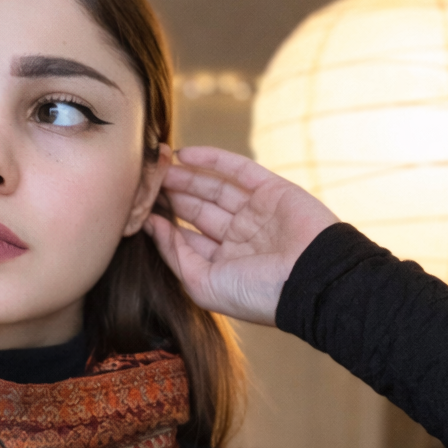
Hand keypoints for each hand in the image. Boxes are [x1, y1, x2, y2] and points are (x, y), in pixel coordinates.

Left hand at [145, 146, 337, 325]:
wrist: (312, 281)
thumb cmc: (257, 293)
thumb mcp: (203, 283)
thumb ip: (176, 254)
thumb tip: (152, 226)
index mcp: (224, 262)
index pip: (186, 236)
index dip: (161, 221)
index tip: (135, 206)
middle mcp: (239, 236)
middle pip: (196, 208)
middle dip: (170, 193)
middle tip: (144, 178)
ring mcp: (256, 212)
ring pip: (213, 187)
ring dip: (186, 175)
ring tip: (159, 164)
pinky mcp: (272, 190)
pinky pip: (237, 170)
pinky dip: (212, 159)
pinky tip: (186, 153)